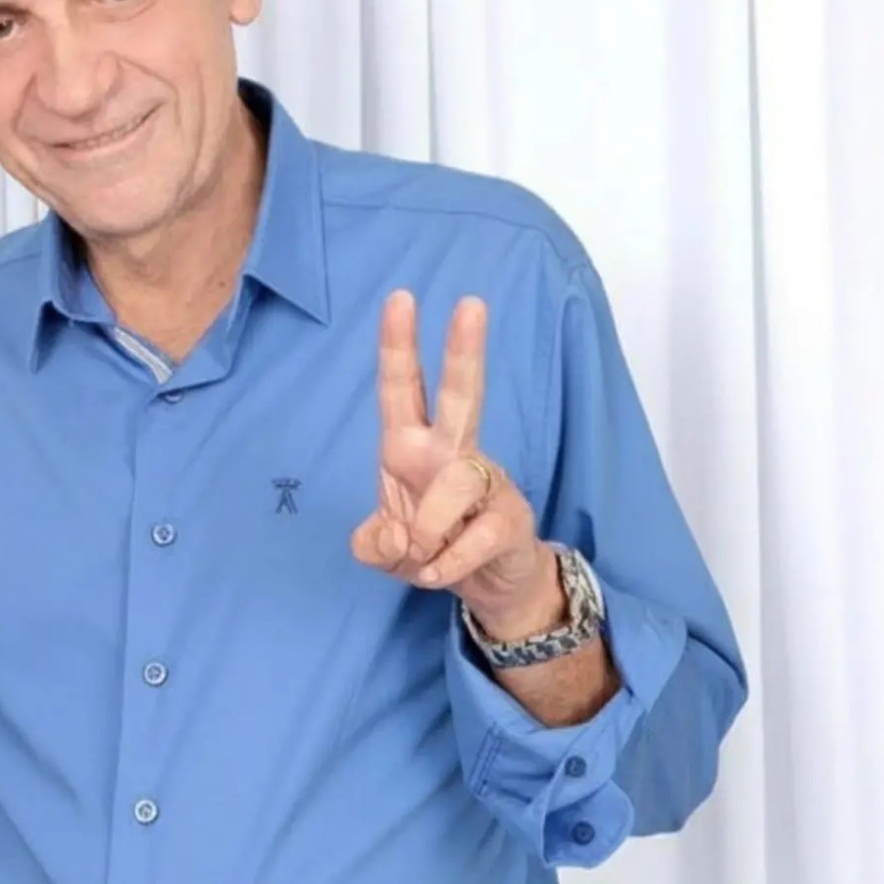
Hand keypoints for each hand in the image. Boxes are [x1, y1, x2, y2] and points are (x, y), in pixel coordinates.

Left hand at [350, 291, 558, 635]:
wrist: (487, 587)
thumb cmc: (430, 546)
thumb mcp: (383, 549)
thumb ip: (373, 545)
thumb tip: (400, 537)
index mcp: (410, 445)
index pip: (401, 387)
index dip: (398, 346)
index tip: (401, 298)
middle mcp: (450, 452)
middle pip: (460, 394)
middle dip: (462, 351)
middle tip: (472, 302)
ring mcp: (486, 483)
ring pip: (457, 482)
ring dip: (427, 530)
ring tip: (420, 558)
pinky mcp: (510, 519)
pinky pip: (472, 539)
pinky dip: (445, 565)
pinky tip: (438, 573)